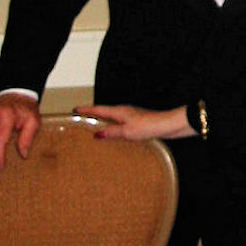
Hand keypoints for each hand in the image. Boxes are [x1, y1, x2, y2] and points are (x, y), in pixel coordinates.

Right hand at [76, 104, 193, 140]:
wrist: (169, 125)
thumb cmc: (150, 126)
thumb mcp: (127, 131)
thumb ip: (112, 132)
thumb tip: (97, 134)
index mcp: (120, 111)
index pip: (99, 109)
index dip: (87, 110)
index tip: (76, 110)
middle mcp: (125, 112)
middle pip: (105, 112)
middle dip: (93, 114)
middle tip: (81, 118)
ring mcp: (132, 117)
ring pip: (113, 118)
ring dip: (103, 121)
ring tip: (94, 128)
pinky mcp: (139, 123)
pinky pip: (121, 124)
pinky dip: (113, 127)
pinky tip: (115, 135)